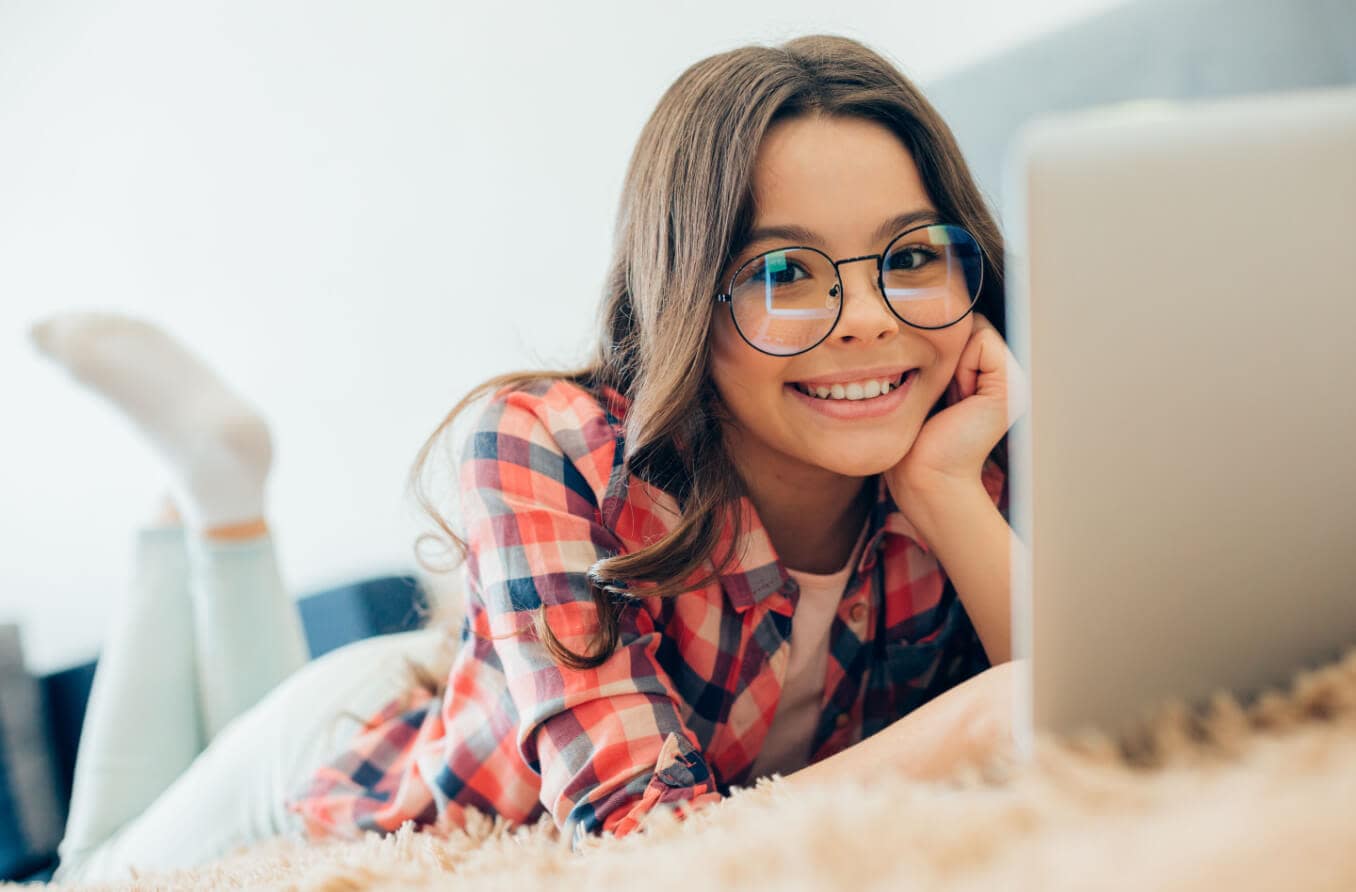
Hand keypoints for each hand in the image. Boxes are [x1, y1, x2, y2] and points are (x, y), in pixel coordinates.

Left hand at [887, 311, 1028, 496]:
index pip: (964, 330)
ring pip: (975, 330)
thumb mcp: (928, 389)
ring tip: (951, 398)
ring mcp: (1015, 381)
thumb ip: (940, 359)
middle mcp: (1007, 378)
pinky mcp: (1010, 385)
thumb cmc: (916, 440)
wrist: (926, 476)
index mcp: (989, 380)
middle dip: (947, 351)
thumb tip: (927, 320)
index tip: (936, 388)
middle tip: (944, 396)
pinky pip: (981, 340)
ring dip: (952, 359)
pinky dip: (961, 363)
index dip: (942, 347)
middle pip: (969, 327)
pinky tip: (959, 396)